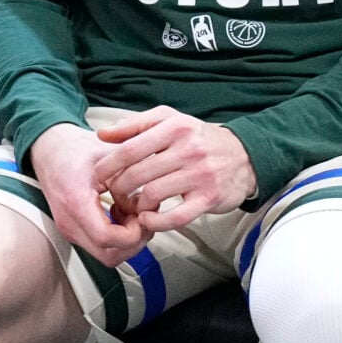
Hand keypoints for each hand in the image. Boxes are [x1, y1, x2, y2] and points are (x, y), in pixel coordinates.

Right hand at [26, 122, 148, 265]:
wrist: (49, 151)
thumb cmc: (73, 150)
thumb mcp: (108, 155)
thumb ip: (133, 175)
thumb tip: (156, 194)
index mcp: (75, 201)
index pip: (106, 238)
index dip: (132, 233)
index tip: (141, 216)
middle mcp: (70, 222)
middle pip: (109, 255)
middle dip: (134, 241)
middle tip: (143, 218)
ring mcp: (71, 230)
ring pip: (107, 255)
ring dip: (128, 240)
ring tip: (133, 214)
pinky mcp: (75, 231)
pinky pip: (101, 246)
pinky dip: (119, 237)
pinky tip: (122, 213)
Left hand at [88, 106, 255, 233]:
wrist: (245, 156)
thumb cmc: (200, 139)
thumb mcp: (171, 121)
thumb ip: (136, 125)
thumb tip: (103, 134)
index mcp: (175, 127)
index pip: (129, 148)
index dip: (107, 166)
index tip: (96, 177)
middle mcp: (188, 149)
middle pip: (136, 174)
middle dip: (118, 189)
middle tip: (115, 195)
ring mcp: (200, 174)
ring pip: (152, 195)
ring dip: (135, 206)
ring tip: (133, 206)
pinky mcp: (209, 198)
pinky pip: (175, 216)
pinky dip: (155, 221)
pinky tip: (148, 218)